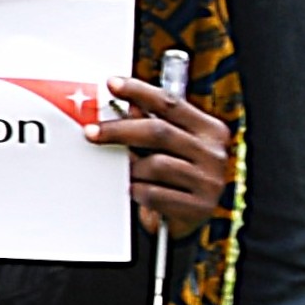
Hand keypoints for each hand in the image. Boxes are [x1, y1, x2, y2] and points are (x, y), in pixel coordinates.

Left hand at [91, 71, 233, 235]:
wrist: (184, 221)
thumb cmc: (171, 176)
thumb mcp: (165, 146)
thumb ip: (150, 122)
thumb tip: (124, 102)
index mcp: (211, 130)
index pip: (171, 103)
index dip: (139, 90)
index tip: (111, 83)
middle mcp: (215, 153)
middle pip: (159, 131)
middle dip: (119, 130)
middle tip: (90, 131)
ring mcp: (210, 181)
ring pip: (154, 165)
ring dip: (131, 168)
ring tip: (123, 171)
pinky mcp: (198, 207)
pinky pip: (153, 193)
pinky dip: (137, 190)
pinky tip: (135, 190)